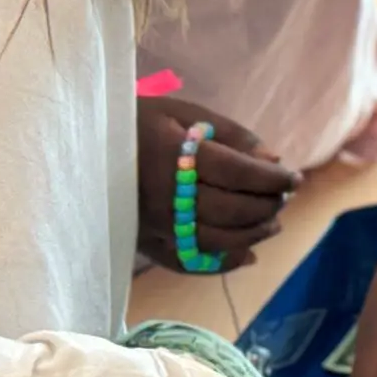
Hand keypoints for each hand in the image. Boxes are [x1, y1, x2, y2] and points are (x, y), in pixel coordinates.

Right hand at [136, 97, 298, 270]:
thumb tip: (273, 160)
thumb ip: (231, 134)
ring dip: (251, 236)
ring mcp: (153, 224)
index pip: (237, 172)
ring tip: (272, 224)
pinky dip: (221, 263)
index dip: (272, 179)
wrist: (82, 146)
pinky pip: (187, 262)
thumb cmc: (139, 122)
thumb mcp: (184, 113)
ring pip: (213, 241)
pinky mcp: (144, 243)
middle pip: (229, 210)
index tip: (294, 179)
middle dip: (266, 206)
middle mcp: (164, 196)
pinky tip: (246, 255)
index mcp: (174, 155)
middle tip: (283, 198)